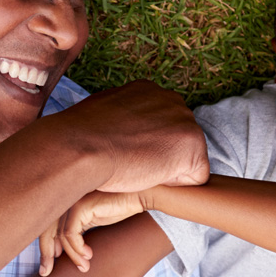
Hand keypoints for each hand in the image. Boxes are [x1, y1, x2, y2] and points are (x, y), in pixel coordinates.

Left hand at [38, 190, 149, 275]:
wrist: (140, 195)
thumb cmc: (120, 208)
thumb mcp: (93, 222)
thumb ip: (77, 232)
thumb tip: (60, 252)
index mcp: (66, 202)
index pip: (45, 226)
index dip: (44, 248)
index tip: (46, 268)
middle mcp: (66, 200)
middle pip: (46, 230)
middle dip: (46, 254)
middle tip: (46, 272)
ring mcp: (72, 201)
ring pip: (61, 236)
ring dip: (73, 255)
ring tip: (85, 267)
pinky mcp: (81, 206)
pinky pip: (71, 234)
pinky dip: (78, 249)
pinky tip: (89, 255)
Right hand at [53, 80, 207, 192]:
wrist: (79, 146)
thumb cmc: (79, 138)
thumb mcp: (100, 115)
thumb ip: (121, 119)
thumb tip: (116, 133)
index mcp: (148, 91)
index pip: (160, 127)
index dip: (144, 147)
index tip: (124, 152)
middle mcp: (171, 99)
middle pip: (177, 142)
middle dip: (160, 157)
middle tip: (129, 162)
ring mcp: (184, 120)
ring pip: (187, 159)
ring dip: (166, 170)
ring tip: (136, 168)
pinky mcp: (193, 144)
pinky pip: (196, 177)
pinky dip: (176, 185)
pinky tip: (150, 176)